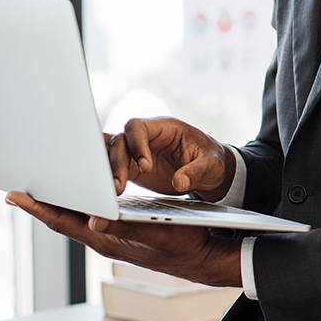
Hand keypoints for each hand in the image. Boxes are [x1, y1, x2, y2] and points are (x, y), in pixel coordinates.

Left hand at [5, 191, 241, 286]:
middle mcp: (104, 238)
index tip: (14, 195)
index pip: (62, 222)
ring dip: (57, 201)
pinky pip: (90, 215)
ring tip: (39, 186)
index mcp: (106, 239)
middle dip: (39, 202)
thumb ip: (125, 227)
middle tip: (16, 186)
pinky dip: (78, 201)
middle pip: (62, 218)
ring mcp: (112, 236)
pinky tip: (77, 192)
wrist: (204, 257)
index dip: (36, 208)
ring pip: (75, 216)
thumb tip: (94, 221)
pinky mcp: (122, 231)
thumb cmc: (184, 243)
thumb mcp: (156, 232)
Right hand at [105, 117, 235, 200]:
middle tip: (119, 186)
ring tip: (113, 192)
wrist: (207, 171)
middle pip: (120, 141)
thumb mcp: (211, 165)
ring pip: (113, 155)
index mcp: (164, 128)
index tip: (145, 167)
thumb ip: (196, 172)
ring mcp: (137, 153)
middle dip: (117, 162)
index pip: (139, 127)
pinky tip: (108, 193)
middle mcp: (146, 137)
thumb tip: (179, 182)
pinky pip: (115, 170)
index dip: (137, 144)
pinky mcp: (134, 170)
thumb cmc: (210, 160)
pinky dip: (109, 179)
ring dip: (109, 172)